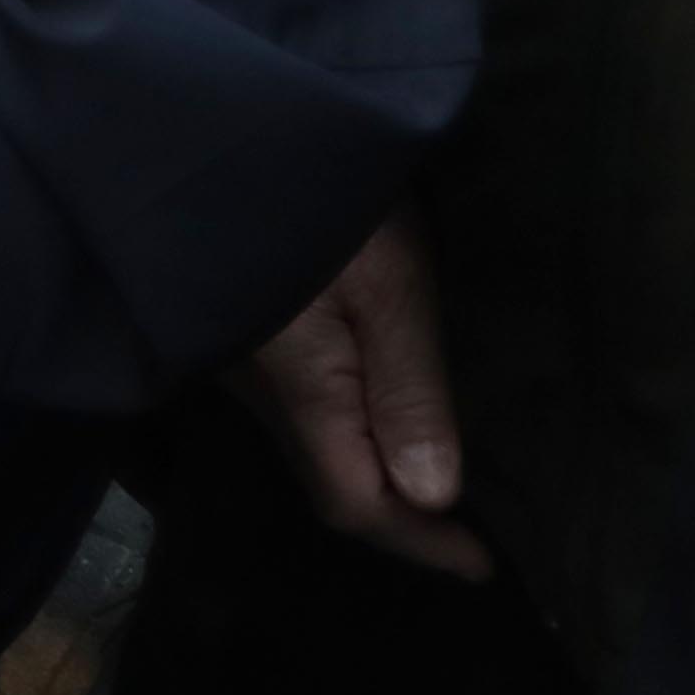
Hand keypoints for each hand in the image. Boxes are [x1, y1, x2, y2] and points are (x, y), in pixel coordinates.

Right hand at [236, 211, 488, 579]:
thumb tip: (435, 494)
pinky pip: (293, 408)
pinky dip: (344, 431)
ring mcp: (238, 361)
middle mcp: (260, 395)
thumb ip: (407, 391)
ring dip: (369, 475)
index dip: (423, 544)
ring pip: (308, 446)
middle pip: (329, 483)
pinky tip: (373, 406)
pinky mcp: (232, 324)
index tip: (485, 566)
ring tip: (431, 475)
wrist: (208, 129)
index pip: (359, 504)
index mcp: (304, 393)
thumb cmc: (311, 201)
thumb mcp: (385, 283)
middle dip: (398, 519)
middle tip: (466, 532)